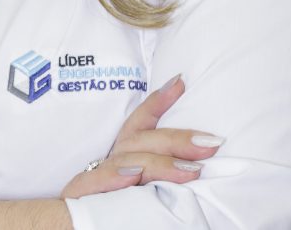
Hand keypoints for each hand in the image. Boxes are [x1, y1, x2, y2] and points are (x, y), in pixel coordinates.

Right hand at [60, 74, 222, 198]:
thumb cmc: (111, 208)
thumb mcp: (142, 187)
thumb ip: (161, 175)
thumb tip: (199, 167)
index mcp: (124, 156)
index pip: (140, 124)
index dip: (158, 101)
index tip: (180, 82)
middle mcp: (110, 162)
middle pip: (141, 141)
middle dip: (177, 139)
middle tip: (211, 143)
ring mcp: (94, 178)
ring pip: (127, 161)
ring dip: (159, 164)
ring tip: (190, 170)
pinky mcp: (79, 196)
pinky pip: (96, 183)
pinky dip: (115, 176)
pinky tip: (134, 175)